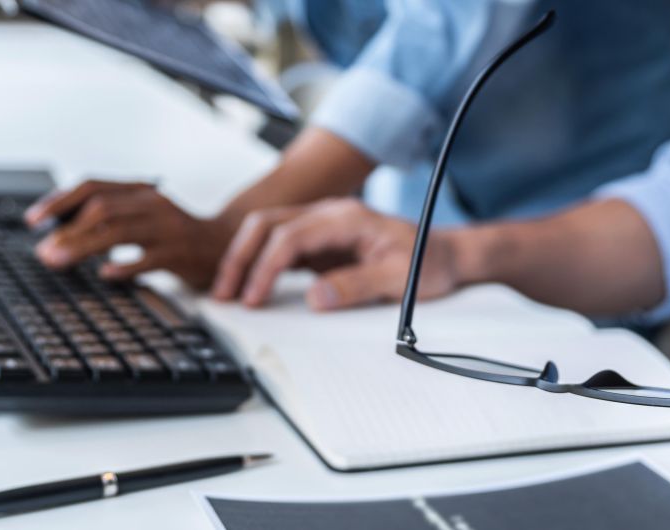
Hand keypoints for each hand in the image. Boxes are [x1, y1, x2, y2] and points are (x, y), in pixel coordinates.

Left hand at [25, 180, 232, 288]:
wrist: (224, 244)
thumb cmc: (177, 233)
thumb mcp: (145, 214)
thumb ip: (111, 215)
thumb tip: (61, 231)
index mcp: (142, 191)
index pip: (93, 186)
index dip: (59, 200)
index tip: (35, 220)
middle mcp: (154, 204)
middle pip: (102, 208)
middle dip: (67, 229)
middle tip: (46, 251)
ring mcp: (168, 229)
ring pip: (119, 232)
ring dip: (83, 247)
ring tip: (59, 261)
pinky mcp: (180, 254)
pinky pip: (146, 260)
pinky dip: (122, 267)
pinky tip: (105, 274)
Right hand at [211, 198, 459, 309]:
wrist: (446, 256)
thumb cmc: (428, 264)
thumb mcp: (399, 279)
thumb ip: (357, 286)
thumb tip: (314, 299)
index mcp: (347, 217)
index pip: (290, 236)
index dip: (265, 267)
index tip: (253, 298)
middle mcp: (330, 215)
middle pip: (268, 225)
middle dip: (240, 257)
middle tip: (224, 293)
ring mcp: (324, 226)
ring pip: (269, 232)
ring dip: (245, 258)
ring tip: (228, 292)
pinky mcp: (323, 242)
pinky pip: (282, 246)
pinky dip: (261, 264)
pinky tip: (252, 286)